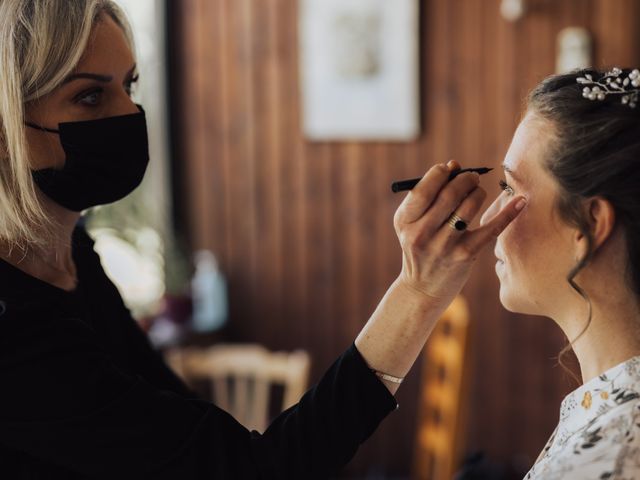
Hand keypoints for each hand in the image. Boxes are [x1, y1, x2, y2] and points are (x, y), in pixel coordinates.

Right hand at [393, 160, 525, 305]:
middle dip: (465, 179)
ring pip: (468, 207)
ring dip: (478, 192)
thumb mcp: (413, 223)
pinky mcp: (464, 255)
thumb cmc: (421, 247)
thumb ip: (429, 195)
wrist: (422, 288)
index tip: (451, 169)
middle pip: (449, 194)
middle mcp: (421, 233)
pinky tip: (520, 201)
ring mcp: (442, 246)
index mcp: (404, 220)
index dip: (441, 173)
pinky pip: (490, 229)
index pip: (424, 188)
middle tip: (472, 178)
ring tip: (478, 192)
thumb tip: (454, 165)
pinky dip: (507, 213)